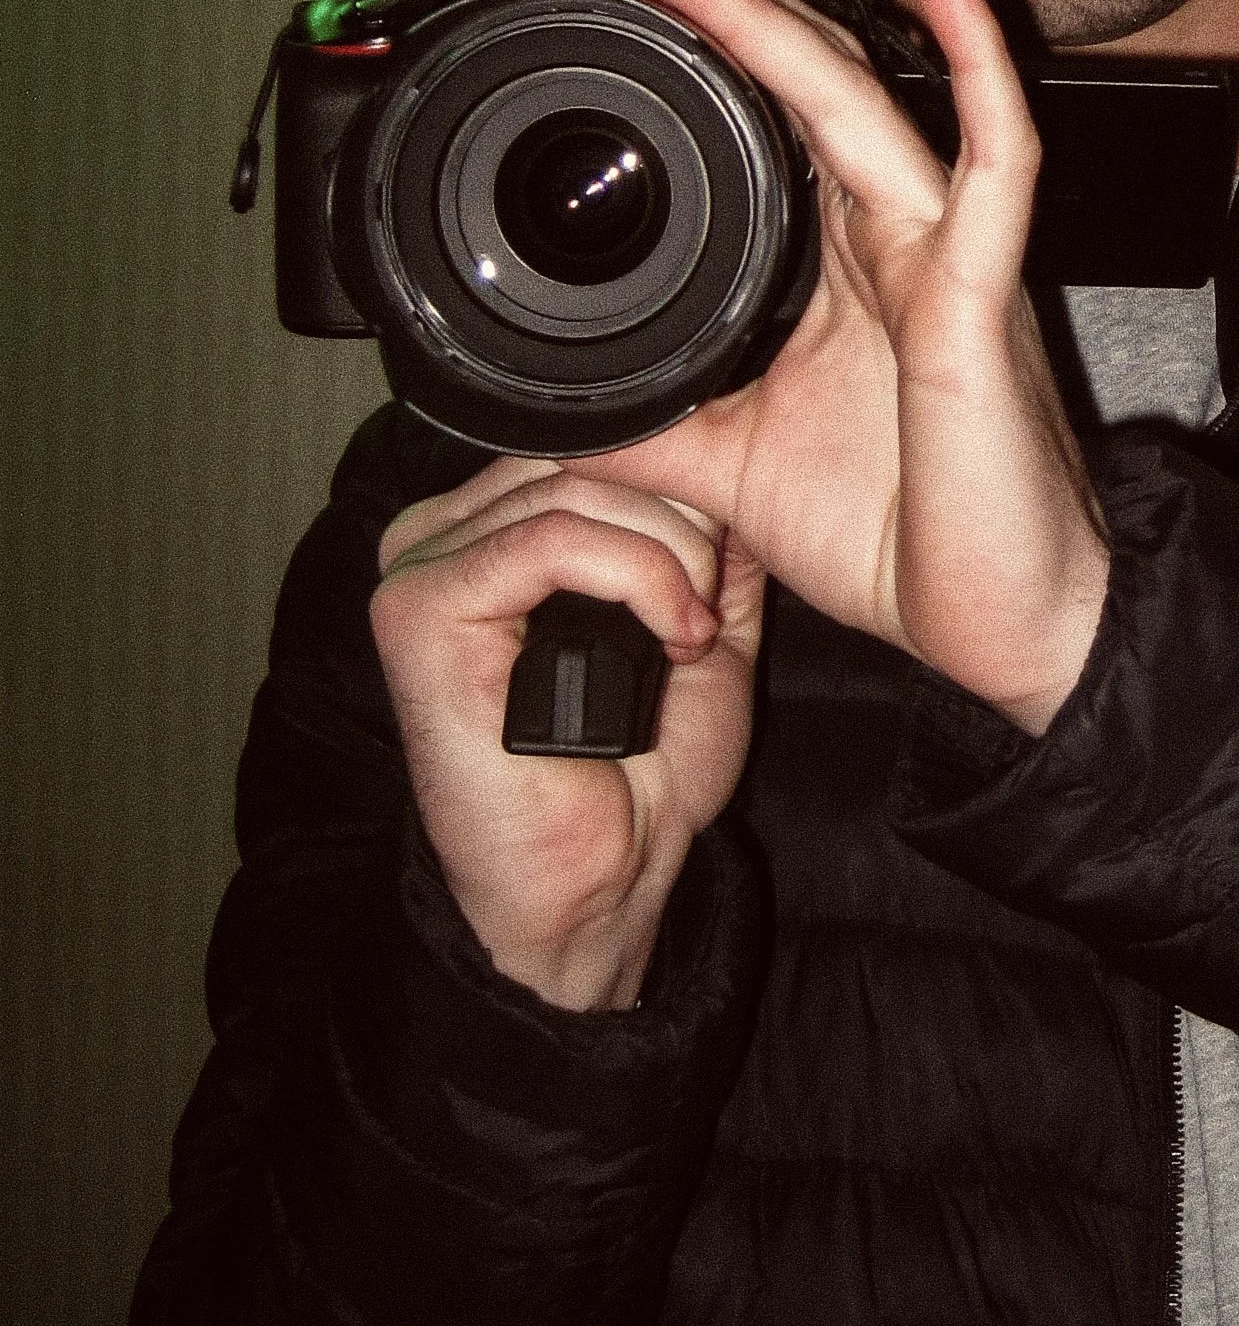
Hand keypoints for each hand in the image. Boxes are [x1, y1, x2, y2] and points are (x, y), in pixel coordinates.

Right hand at [371, 463, 763, 1010]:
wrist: (602, 883)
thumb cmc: (637, 773)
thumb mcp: (698, 623)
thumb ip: (710, 540)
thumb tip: (735, 460)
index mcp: (494, 526)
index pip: (596, 441)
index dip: (680, 489)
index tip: (722, 569)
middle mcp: (443, 533)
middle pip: (587, 456)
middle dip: (680, 522)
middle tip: (706, 608)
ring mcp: (419, 566)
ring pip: (576, 492)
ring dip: (667, 559)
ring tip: (689, 635)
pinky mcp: (417, 610)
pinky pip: (548, 541)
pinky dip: (636, 579)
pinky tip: (671, 637)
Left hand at [570, 0, 1109, 730]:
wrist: (1006, 630)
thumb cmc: (904, 544)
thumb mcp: (729, 472)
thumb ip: (650, 424)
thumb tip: (549, 402)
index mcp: (839, 271)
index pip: (762, 125)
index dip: (695, 53)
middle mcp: (893, 243)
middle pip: (801, 87)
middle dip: (714, 6)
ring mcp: (943, 260)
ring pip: (863, 104)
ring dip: (776, 21)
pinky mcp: (981, 300)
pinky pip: (995, 167)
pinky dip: (982, 69)